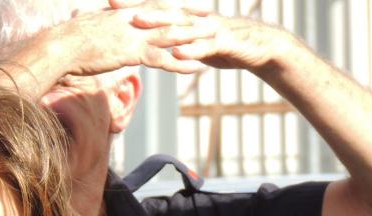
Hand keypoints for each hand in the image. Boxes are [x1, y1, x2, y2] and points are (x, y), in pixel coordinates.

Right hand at [0, 5, 206, 79]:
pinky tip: (196, 69)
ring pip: (171, 35)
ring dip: (193, 37)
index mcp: (122, 13)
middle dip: (189, 16)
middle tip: (209, 15)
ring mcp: (134, 35)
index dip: (171, 7)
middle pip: (167, 16)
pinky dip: (181, 64)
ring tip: (213, 39)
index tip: (186, 6)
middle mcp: (132, 20)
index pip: (152, 7)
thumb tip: (92, 29)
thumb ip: (97, 29)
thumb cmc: (67, 42)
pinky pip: (163, 58)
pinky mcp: (132, 53)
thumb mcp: (85, 30)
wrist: (61, 46)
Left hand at [110, 0, 301, 73]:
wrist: (262, 47)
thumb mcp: (198, 45)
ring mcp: (209, 29)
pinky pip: (205, 47)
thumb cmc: (227, 46)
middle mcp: (196, 19)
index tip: (109, 1)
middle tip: (115, 3)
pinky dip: (191, 50)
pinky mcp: (223, 43)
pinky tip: (177, 54)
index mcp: (188, 19)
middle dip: (138, 6)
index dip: (134, 4)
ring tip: (139, 21)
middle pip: (163, 11)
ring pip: (181, 26)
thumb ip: (178, 44)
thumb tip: (157, 49)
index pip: (157, 8)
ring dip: (160, 23)